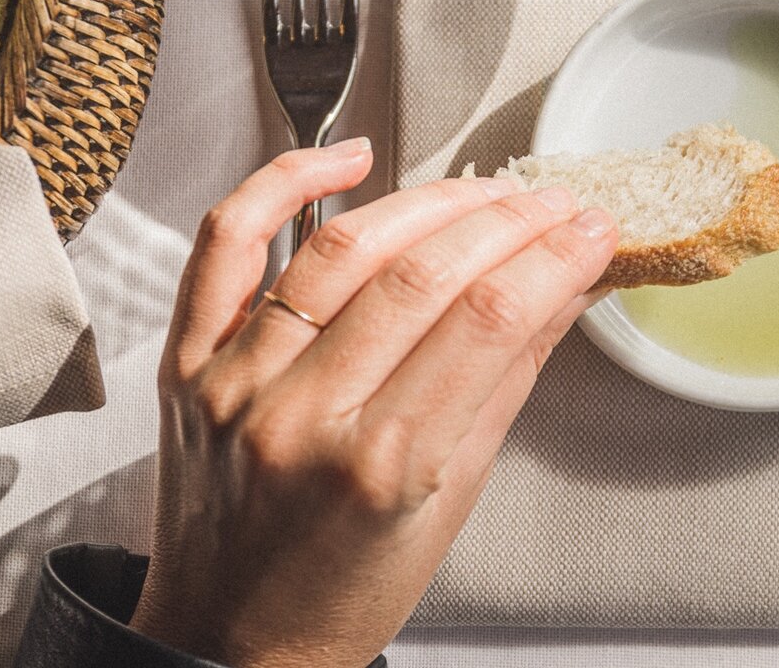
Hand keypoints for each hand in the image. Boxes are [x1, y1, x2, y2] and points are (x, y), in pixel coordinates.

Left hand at [129, 139, 615, 667]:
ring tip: (482, 191)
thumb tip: (568, 286)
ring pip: (340, 246)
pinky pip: (225, 243)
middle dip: (507, 222)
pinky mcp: (187, 360)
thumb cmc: (344, 592)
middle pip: (423, 275)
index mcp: (380, 467)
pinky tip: (347, 159)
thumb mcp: (452, 499)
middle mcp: (301, 415)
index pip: (488, 320)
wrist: (229, 645)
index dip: (553, 257)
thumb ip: (505, 380)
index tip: (591, 229)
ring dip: (425, 201)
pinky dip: (282, 183)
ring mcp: (235, 381)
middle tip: (552, 204)